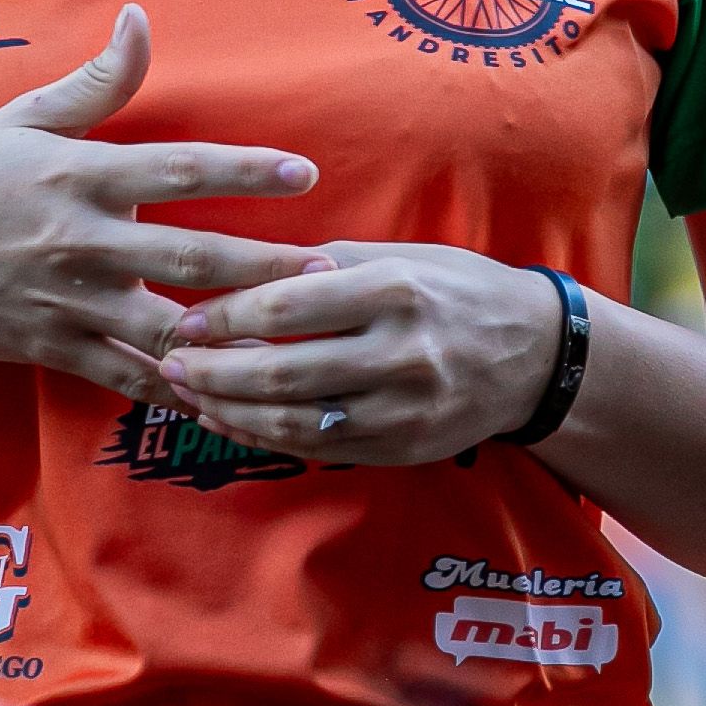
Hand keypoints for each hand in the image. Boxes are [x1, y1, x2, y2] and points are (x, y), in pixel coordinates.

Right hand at [0, 7, 321, 404]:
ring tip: (293, 342)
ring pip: (166, 329)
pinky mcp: (56, 348)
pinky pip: (129, 376)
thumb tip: (140, 19)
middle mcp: (79, 241)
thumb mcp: (21, 119)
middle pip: (190, 258)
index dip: (244, 170)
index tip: (303, 172)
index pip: (177, 169)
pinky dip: (179, 389)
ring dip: (232, 338)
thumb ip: (96, 82)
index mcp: (77, 176)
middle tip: (329, 270)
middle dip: (266, 267)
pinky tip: (229, 394)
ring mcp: (68, 302)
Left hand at [160, 242, 563, 467]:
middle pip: (282, 372)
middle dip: (214, 373)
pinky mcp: (404, 447)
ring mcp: (404, 409)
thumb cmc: (456, 290)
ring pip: (295, 422)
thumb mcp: (401, 255)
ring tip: (190, 397)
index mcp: (395, 291)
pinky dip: (267, 439)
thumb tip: (244, 271)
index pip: (288, 307)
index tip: (186, 320)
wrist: (536, 354)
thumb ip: (325, 264)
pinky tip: (233, 424)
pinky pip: (320, 450)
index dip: (227, 317)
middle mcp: (402, 353)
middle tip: (169, 364)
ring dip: (231, 413)